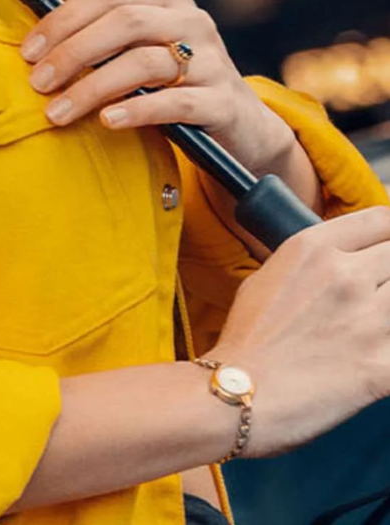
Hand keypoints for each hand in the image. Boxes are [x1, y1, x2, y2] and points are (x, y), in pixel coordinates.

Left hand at [19, 0, 293, 176]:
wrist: (239, 126)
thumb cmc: (171, 75)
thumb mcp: (134, 38)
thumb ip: (95, 5)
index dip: (62, 20)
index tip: (27, 51)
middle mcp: (193, 21)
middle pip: (124, 23)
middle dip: (73, 52)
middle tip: (37, 83)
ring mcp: (213, 60)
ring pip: (145, 63)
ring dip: (93, 88)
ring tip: (58, 111)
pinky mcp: (224, 102)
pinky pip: (177, 102)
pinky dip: (138, 110)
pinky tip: (107, 121)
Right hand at [215, 207, 389, 455]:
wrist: (239, 393)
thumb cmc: (248, 339)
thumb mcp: (267, 277)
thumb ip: (312, 264)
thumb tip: (342, 262)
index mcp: (313, 249)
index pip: (381, 220)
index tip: (389, 245)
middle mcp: (346, 276)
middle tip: (380, 289)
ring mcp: (369, 321)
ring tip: (375, 322)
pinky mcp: (383, 367)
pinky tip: (378, 353)